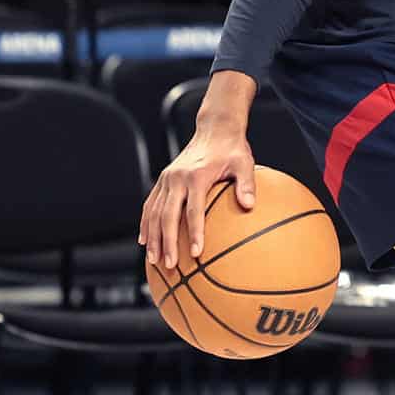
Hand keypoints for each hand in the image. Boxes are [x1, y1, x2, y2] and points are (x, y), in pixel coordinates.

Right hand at [139, 72, 256, 269]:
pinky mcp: (162, 180)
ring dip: (153, 237)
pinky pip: (149, 205)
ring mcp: (166, 179)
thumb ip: (246, 183)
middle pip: (167, 215)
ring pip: (153, 213)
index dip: (194, 232)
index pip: (194, 210)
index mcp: (197, 176)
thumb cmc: (233, 149)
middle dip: (167, 242)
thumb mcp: (245, 162)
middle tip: (170, 265)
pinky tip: (145, 241)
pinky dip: (146, 223)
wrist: (215, 129)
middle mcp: (177, 178)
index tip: (196, 253)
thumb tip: (249, 206)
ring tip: (154, 260)